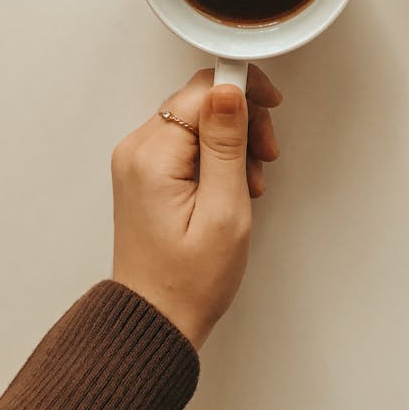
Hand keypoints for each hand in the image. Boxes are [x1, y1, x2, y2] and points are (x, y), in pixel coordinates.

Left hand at [111, 65, 281, 349]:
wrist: (156, 319)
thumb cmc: (188, 280)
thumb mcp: (224, 210)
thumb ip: (226, 143)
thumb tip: (228, 89)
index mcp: (152, 155)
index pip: (202, 89)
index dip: (243, 91)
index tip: (270, 105)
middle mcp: (137, 149)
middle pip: (199, 100)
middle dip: (242, 120)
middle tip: (265, 154)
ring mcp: (138, 160)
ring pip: (196, 119)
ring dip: (232, 139)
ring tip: (250, 180)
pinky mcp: (146, 172)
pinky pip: (187, 141)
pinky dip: (215, 154)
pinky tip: (232, 184)